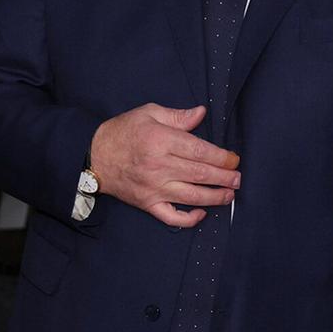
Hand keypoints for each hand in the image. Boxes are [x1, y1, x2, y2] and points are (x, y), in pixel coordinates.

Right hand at [89, 104, 239, 226]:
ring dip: (215, 197)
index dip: (221, 157)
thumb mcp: (148, 113)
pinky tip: (202, 213)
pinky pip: (171, 216)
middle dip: (224, 177)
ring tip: (230, 195)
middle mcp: (159, 166)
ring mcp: (154, 188)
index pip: (200, 151)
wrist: (94, 156)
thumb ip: (177, 116)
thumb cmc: (122, 131)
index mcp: (161, 140)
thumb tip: (202, 114)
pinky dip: (188, 218)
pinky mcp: (147, 203)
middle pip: (200, 174)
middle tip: (238, 179)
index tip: (233, 159)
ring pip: (192, 196)